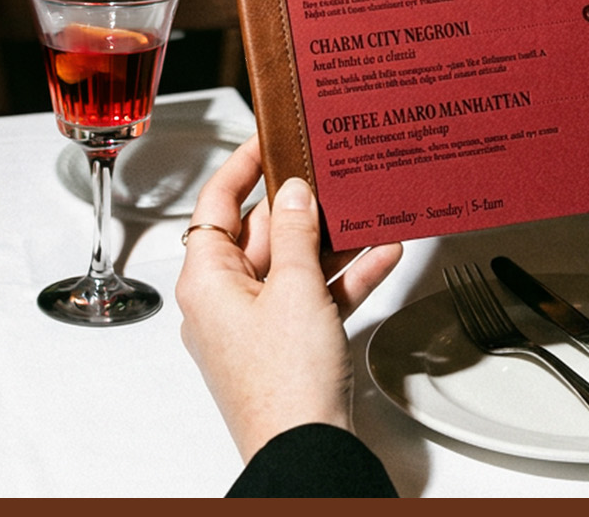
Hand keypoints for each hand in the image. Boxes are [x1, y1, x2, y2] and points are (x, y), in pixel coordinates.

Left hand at [175, 135, 402, 461]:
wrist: (307, 450)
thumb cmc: (284, 383)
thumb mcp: (295, 290)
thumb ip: (297, 233)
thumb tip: (294, 193)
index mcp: (206, 280)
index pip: (215, 204)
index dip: (242, 166)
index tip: (269, 138)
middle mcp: (225, 301)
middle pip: (260, 234)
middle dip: (301, 206)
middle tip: (330, 172)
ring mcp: (257, 326)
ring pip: (294, 266)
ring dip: (331, 241)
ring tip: (364, 207)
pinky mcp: (289, 347)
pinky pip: (316, 298)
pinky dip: (345, 278)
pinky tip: (382, 253)